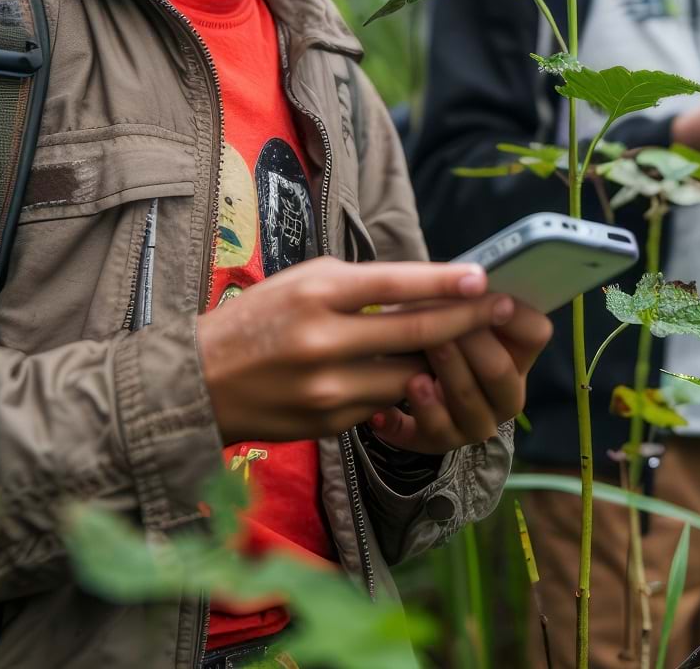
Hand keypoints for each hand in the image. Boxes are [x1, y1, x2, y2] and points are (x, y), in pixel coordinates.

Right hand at [196, 258, 515, 443]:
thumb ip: (360, 286)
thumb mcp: (301, 282)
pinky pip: (382, 403)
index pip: (395, 283)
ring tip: (461, 343)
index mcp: (316, 293)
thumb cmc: (258, 320)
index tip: (484, 277)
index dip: (446, 281)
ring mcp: (328, 386)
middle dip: (466, 320)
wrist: (199, 383)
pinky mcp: (330, 422)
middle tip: (500, 308)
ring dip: (437, 362)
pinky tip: (407, 377)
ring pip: (408, 375)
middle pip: (415, 332)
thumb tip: (426, 288)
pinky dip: (399, 390)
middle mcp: (324, 339)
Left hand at [368, 302, 553, 452]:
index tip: (490, 298)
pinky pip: (429, 438)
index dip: (515, 315)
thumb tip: (457, 277)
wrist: (408, 372)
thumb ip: (459, 298)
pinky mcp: (441, 442)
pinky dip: (403, 426)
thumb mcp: (448, 310)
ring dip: (441, 388)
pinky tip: (380, 413)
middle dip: (468, 348)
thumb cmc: (433, 328)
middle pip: (499, 372)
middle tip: (438, 331)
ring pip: (468, 408)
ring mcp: (477, 422)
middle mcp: (506, 393)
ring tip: (414, 376)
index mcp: (518, 354)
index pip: (535, 333)